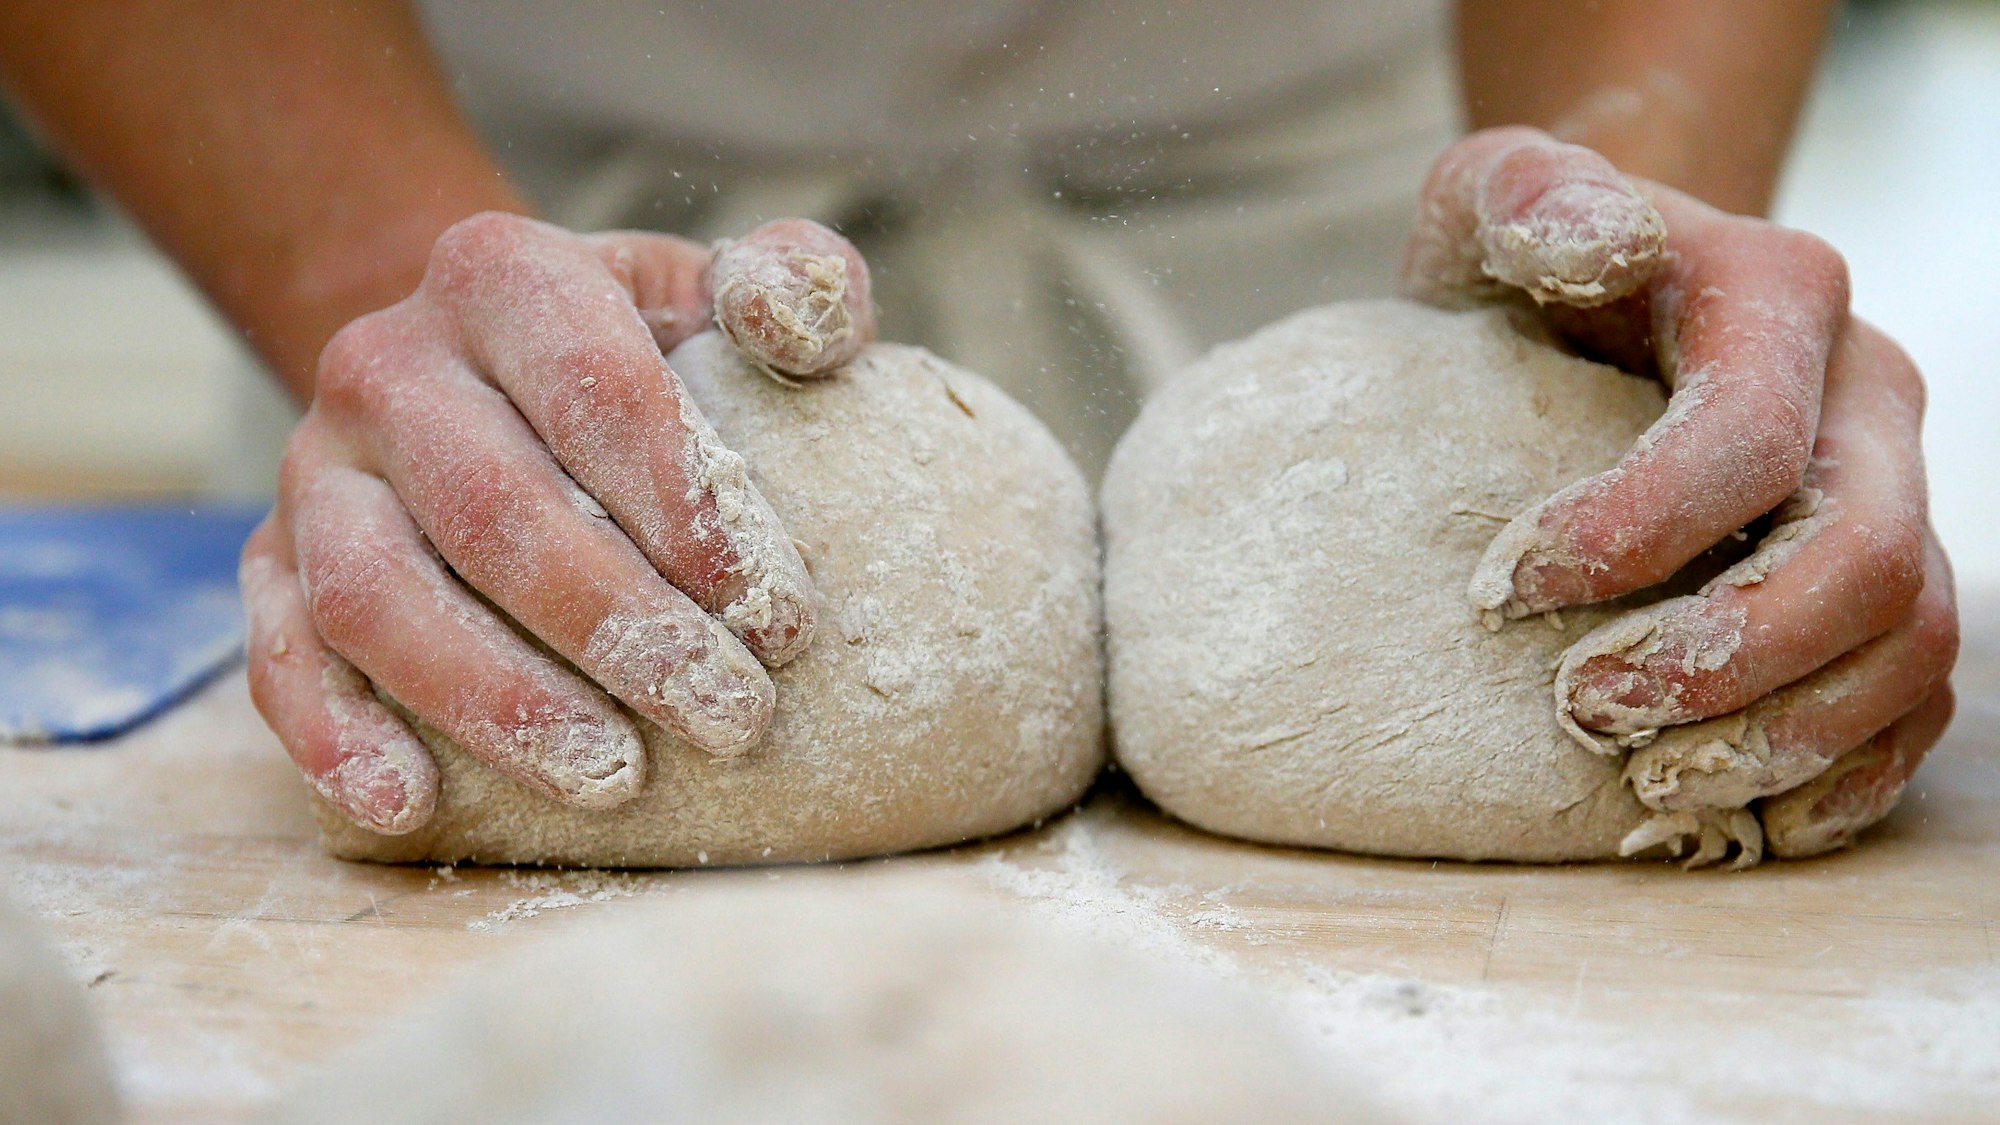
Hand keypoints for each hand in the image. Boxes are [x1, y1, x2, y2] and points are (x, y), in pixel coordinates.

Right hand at [240, 214, 873, 833]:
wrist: (478, 362)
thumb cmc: (631, 346)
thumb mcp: (710, 294)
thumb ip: (795, 286)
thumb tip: (799, 319)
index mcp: (503, 275)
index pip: (593, 390)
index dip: (683, 503)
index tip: (774, 611)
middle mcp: (387, 363)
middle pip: (494, 507)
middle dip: (619, 626)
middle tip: (731, 716)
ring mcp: (316, 469)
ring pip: (377, 594)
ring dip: (498, 698)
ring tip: (614, 778)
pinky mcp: (270, 561)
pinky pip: (282, 655)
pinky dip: (336, 735)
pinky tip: (411, 802)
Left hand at [1400, 127, 1957, 857]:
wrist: (1607, 292)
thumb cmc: (1528, 260)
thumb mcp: (1494, 198)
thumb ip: (1529, 199)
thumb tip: (1592, 237)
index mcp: (1779, 294)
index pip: (1744, 439)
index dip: (1630, 537)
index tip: (1498, 592)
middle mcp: (1866, 395)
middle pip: (1863, 558)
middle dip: (1725, 659)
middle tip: (1581, 712)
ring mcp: (1895, 491)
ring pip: (1912, 645)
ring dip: (1782, 736)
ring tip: (1639, 777)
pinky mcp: (1887, 580)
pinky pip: (1917, 700)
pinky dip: (1843, 772)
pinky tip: (1740, 815)